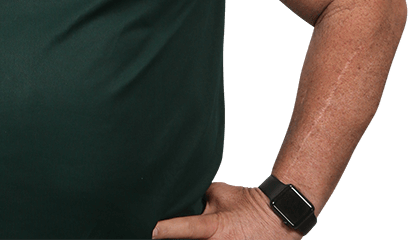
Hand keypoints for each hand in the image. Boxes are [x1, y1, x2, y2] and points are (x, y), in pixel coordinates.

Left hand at [152, 182, 303, 238]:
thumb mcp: (219, 192)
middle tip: (150, 233)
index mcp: (215, 227)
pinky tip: (204, 235)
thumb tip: (179, 193)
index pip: (187, 228)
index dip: (166, 229)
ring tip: (165, 235)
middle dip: (172, 238)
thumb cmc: (245, 203)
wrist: (277, 218)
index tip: (149, 229)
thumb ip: (199, 195)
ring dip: (184, 239)